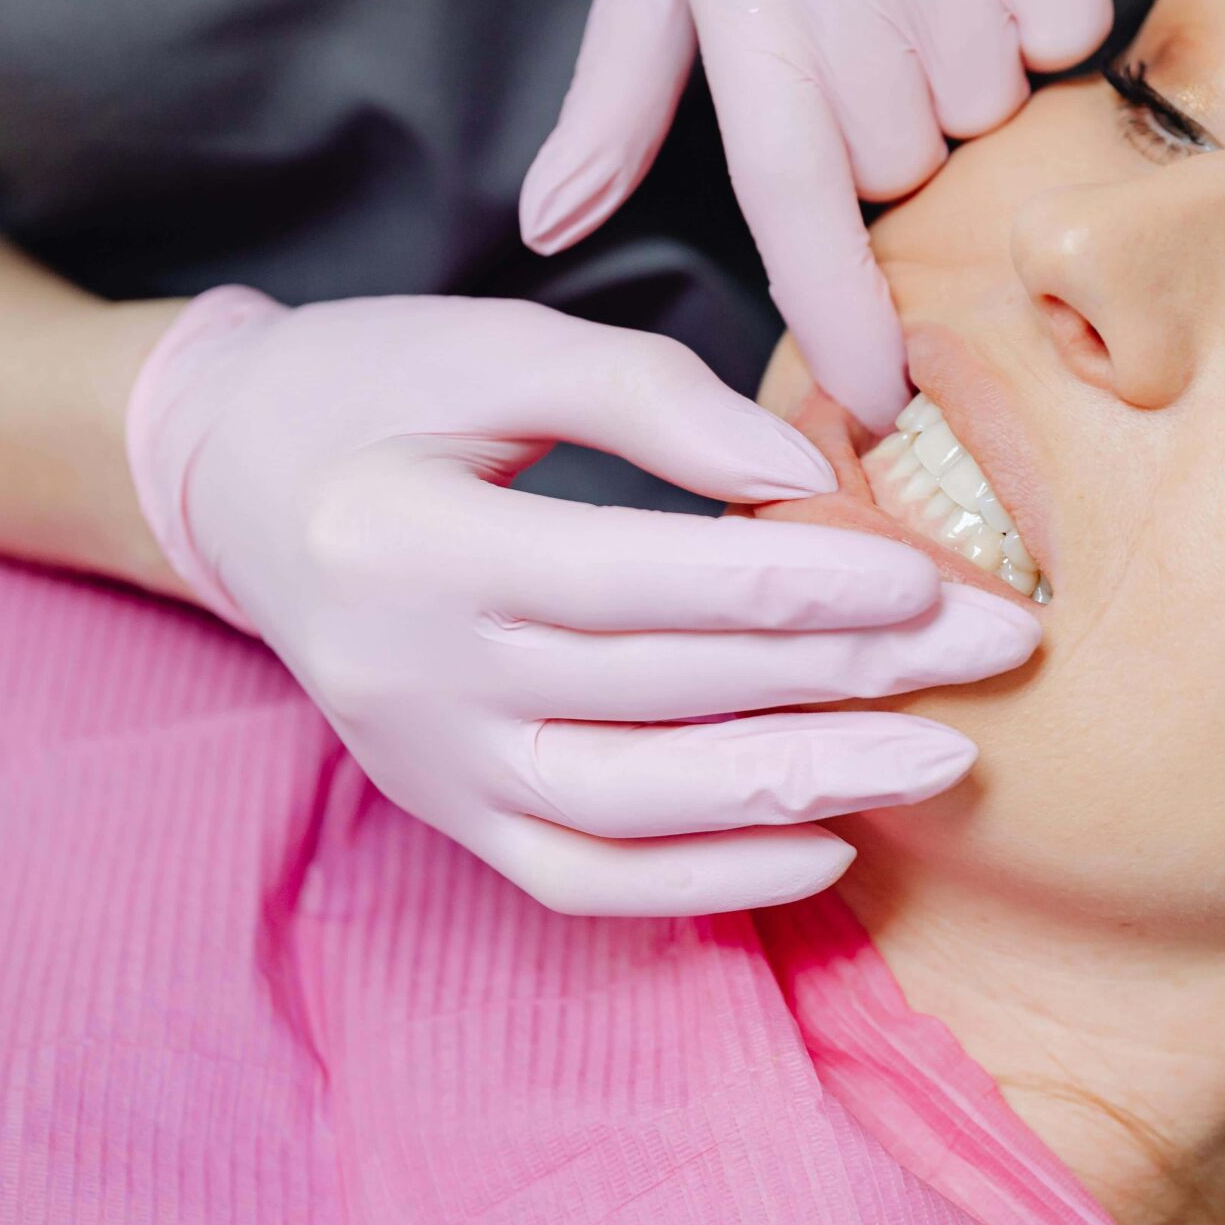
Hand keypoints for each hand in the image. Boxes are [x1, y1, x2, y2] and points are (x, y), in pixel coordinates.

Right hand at [125, 288, 1038, 915]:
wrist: (234, 480)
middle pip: (658, 692)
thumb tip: (803, 475)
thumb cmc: (375, 388)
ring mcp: (422, 762)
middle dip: (845, 675)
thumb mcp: (493, 344)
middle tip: (990, 649)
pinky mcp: (445, 810)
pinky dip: (705, 880)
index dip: (788, 582)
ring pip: (632, 807)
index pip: (631, 578)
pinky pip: (581, 878)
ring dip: (802, 788)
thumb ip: (649, 396)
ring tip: (944, 757)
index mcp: (405, 538)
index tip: (923, 575)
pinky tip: (826, 845)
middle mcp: (406, 673)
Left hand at [518, 0, 1174, 427]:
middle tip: (876, 12)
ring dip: (970, 67)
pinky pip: (1072, 29)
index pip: (786, 175)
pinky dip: (1045, 10)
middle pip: (903, 156)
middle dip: (896, 125)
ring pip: (991, 102)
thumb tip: (547, 224)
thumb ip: (615, 89)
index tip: (875, 398)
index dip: (833, 305)